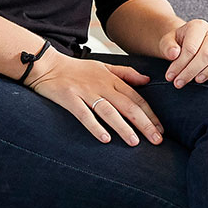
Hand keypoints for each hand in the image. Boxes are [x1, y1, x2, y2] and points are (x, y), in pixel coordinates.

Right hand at [26, 49, 160, 145]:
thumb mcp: (104, 66)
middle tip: (157, 140)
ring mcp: (85, 92)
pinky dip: (95, 126)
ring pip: (109, 111)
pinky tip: (105, 139)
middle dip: (145, 124)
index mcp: (112, 79)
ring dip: (123, 127)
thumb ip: (126, 73)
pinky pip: (84, 114)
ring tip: (135, 142)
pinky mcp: (69, 98)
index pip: (136, 98)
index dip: (150, 114)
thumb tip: (147, 79)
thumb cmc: (76, 69)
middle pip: (128, 106)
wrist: (46, 64)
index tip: (161, 129)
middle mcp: (101, 85)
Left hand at [162, 19, 207, 87]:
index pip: (191, 48)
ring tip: (196, 81)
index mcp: (198, 26)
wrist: (189, 43)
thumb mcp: (167, 43)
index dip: (179, 65)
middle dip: (191, 71)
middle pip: (206, 54)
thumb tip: (174, 54)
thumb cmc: (178, 44)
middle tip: (179, 83)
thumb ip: (167, 46)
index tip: (170, 77)